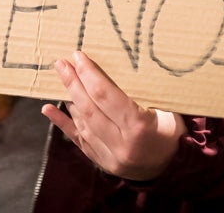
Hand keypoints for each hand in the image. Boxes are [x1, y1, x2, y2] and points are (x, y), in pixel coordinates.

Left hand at [42, 51, 183, 181]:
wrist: (175, 168)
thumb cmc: (173, 131)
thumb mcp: (168, 109)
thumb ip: (145, 91)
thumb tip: (119, 61)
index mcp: (139, 127)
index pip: (106, 96)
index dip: (89, 74)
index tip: (78, 56)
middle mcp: (121, 145)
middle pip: (89, 109)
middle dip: (73, 83)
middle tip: (62, 63)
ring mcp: (110, 157)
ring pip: (82, 124)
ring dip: (69, 99)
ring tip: (61, 77)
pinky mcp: (103, 163)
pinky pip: (78, 140)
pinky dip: (62, 123)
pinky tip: (48, 109)